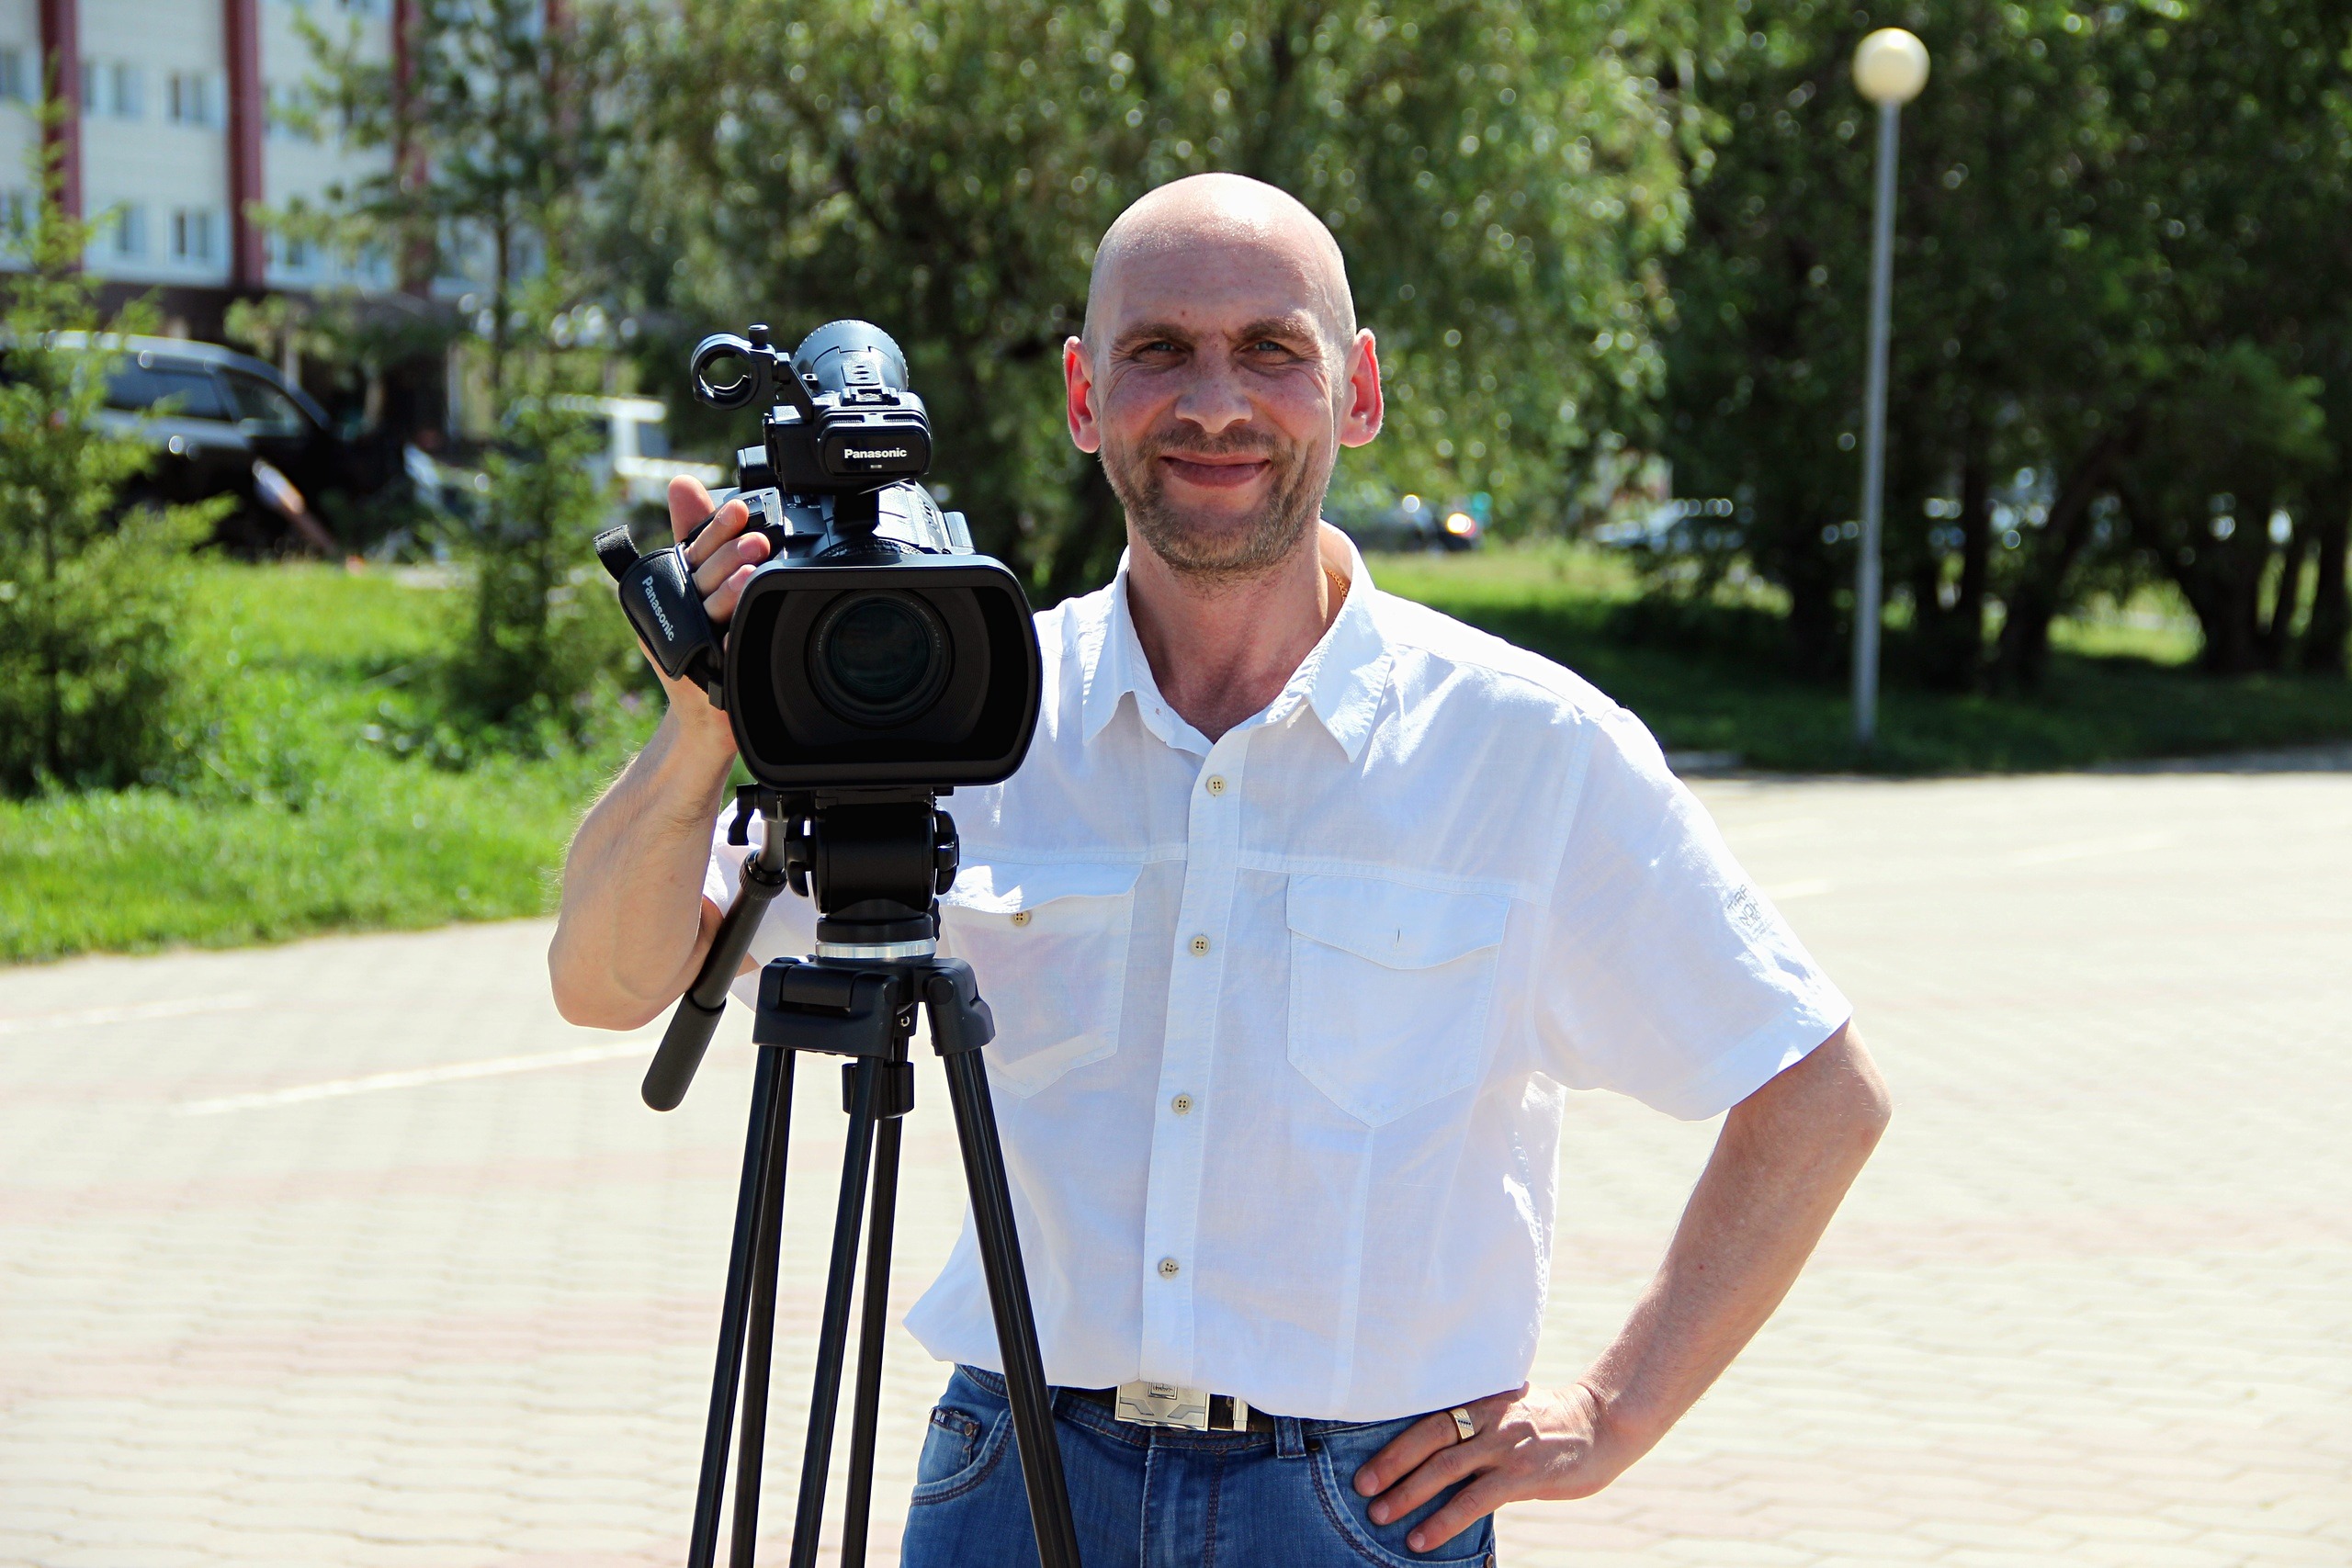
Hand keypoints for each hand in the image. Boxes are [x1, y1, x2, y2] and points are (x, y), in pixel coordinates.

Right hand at [649, 474, 768, 747]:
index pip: (696, 549)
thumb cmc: (702, 642)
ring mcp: (692, 645)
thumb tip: (683, 483)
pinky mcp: (707, 678)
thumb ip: (694, 533)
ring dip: (730, 594)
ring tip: (752, 576)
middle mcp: (681, 611)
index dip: (716, 529)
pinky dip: (729, 648)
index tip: (737, 509)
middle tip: (755, 541)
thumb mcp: (695, 582)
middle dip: (728, 558)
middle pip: (703, 578)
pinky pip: (721, 661)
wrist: (705, 713)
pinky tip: (740, 636)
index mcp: (679, 585)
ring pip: (710, 614)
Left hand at [1351, 1382, 1636, 1552]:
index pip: (1428, 1415)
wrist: (1604, 1424)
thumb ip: (1476, 1422)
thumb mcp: (1510, 1409)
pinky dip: (1444, 1521)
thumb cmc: (1552, 1421)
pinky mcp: (1523, 1474)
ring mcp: (1506, 1445)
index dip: (1394, 1439)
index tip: (1364, 1459)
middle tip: (1361, 1487)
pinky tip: (1422, 1538)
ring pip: (1445, 1469)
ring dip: (1408, 1494)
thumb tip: (1433, 1448)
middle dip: (1391, 1464)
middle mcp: (1489, 1417)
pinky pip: (1475, 1500)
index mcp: (1481, 1397)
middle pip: (1428, 1438)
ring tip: (1380, 1516)